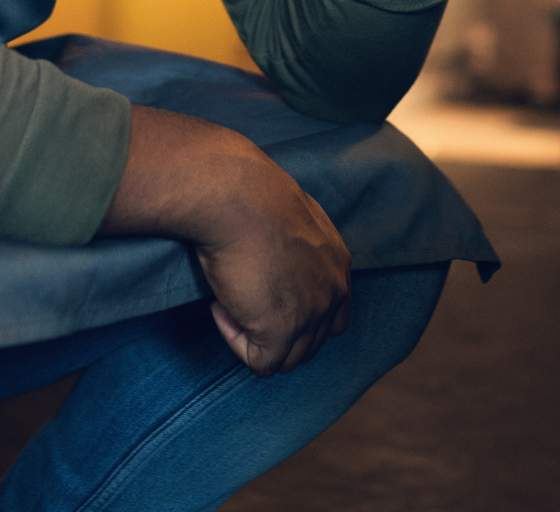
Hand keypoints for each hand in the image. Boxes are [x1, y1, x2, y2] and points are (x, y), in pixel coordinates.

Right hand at [101, 105, 351, 374]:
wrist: (235, 197)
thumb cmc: (252, 196)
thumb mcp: (293, 216)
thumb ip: (300, 246)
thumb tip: (280, 258)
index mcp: (338, 265)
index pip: (334, 317)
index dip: (300, 318)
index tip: (266, 299)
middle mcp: (333, 293)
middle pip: (311, 344)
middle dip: (277, 332)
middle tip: (244, 301)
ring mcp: (310, 316)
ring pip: (287, 359)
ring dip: (255, 336)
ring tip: (230, 301)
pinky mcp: (282, 332)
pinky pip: (260, 361)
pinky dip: (236, 340)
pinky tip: (222, 307)